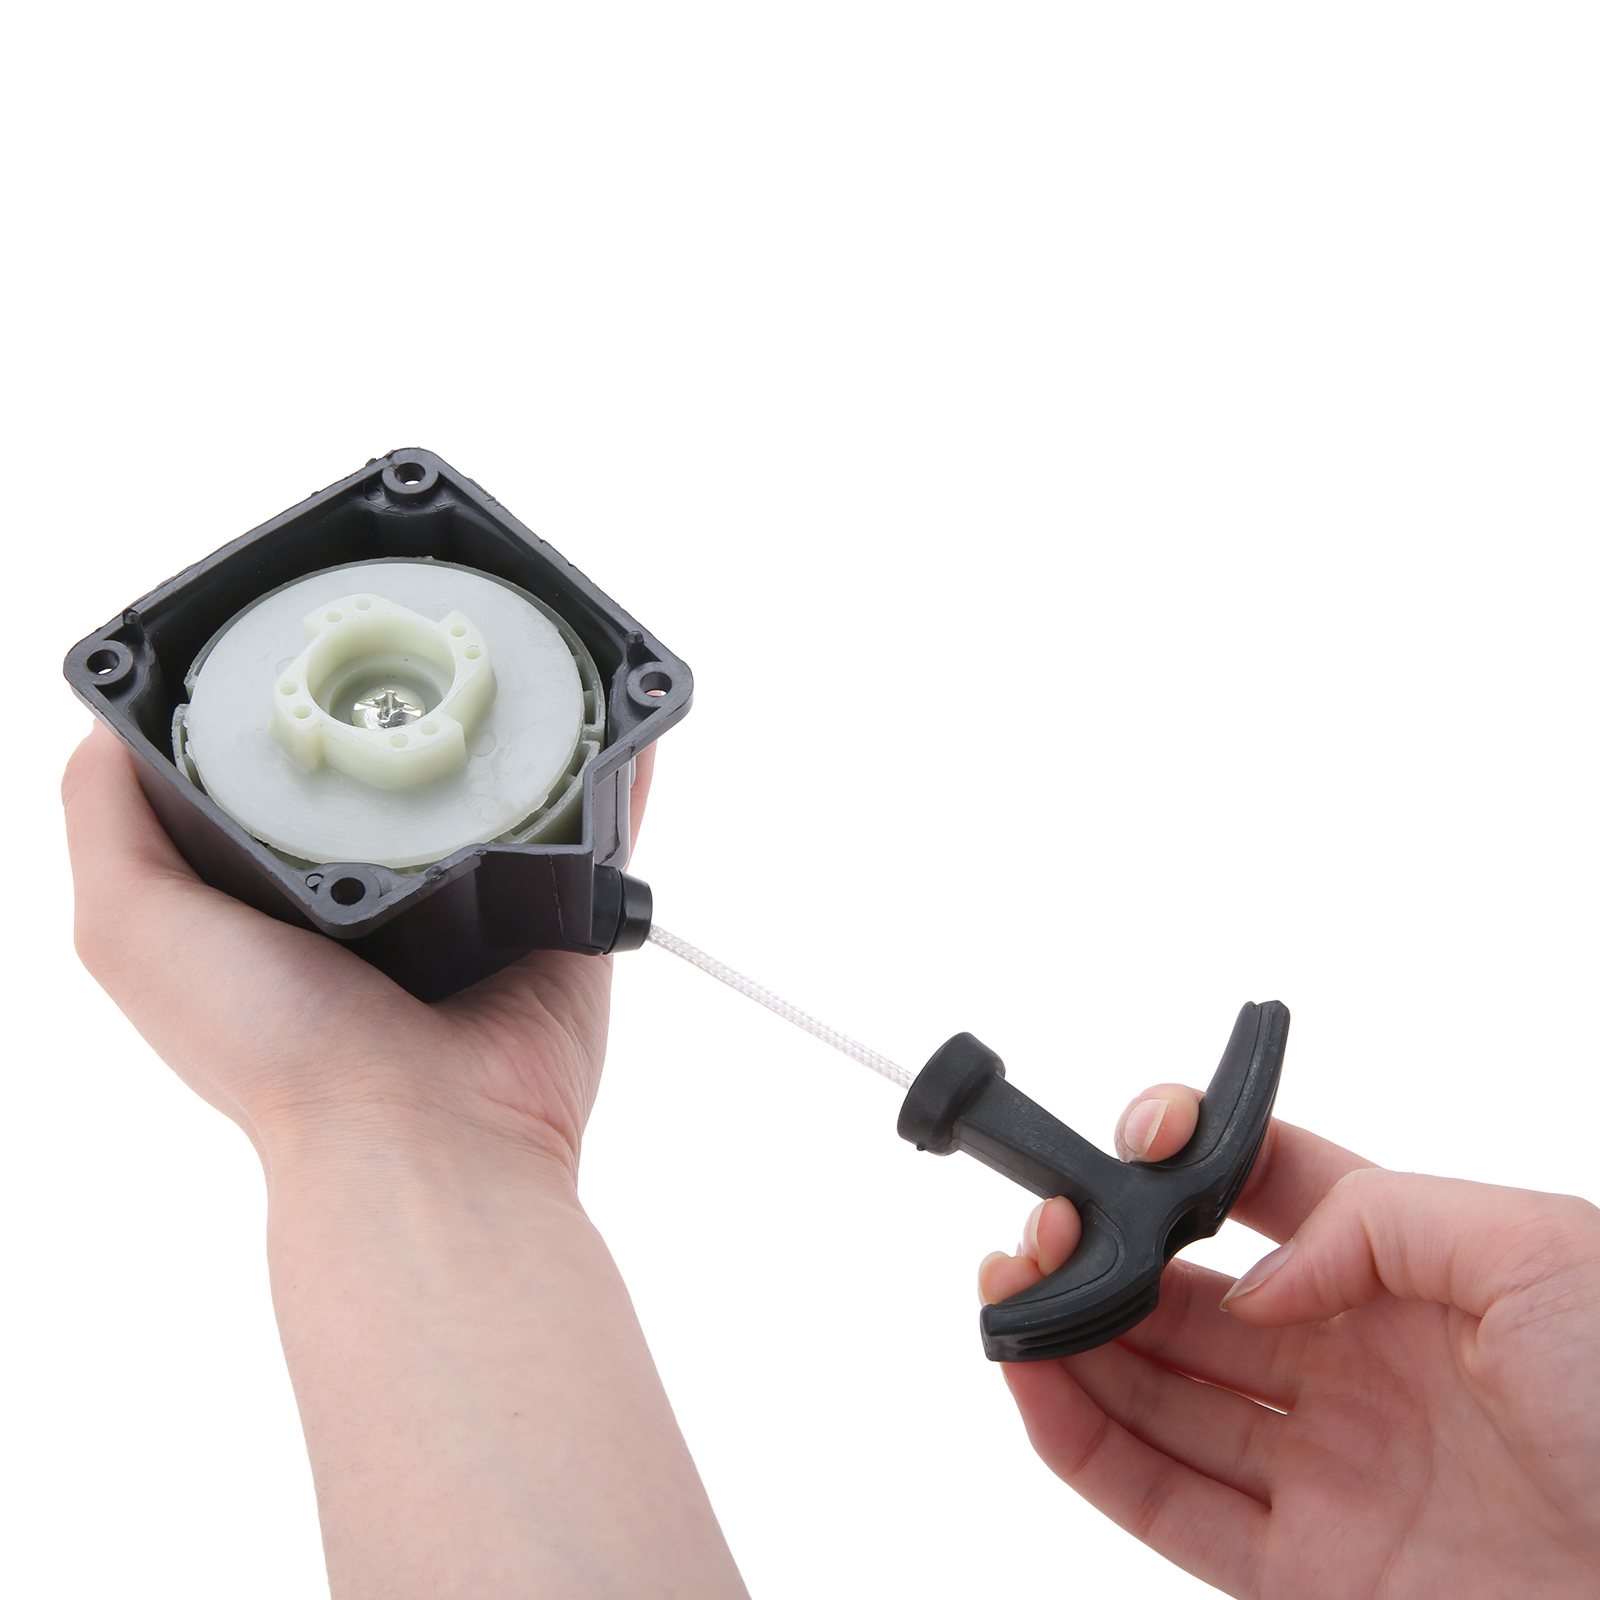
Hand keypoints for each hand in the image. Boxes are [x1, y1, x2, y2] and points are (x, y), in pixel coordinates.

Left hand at [63, 722, 748, 1599]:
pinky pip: (602, 822)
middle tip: (428, 631)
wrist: (422, 1132)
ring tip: (529, 657)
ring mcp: (485, 895)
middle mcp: (388, 885)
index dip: (294, 701)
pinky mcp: (566, 911)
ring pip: (511, 776)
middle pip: (408, 756)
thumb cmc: (277, 1046)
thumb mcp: (130, 926)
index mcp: (287, 889)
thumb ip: (108, 818)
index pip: (291, 767)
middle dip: (417, 695)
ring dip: (526, 723)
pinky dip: (620, 773)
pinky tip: (628, 717)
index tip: (304, 639)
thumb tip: (116, 709)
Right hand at [979, 1084, 1599, 1597]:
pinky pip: (1162, 1503)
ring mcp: (1318, 1472)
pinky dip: (1078, 1443)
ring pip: (1152, 1394)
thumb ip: (1372, 1219)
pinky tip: (1030, 1379)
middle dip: (1094, 1247)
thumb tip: (1251, 1279)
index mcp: (1400, 1276)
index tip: (1138, 1139)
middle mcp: (1344, 1365)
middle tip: (1039, 1223)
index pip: (1259, 1195)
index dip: (1184, 1157)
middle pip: (1179, 1297)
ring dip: (1062, 1337)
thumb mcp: (1539, 1248)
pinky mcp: (1303, 1577)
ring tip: (1006, 1288)